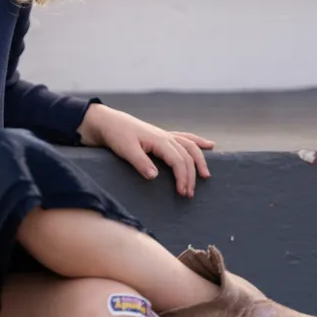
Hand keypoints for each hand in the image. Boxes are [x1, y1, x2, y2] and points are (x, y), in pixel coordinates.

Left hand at [77, 104, 214, 197]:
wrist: (107, 122)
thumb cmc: (116, 135)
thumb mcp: (125, 150)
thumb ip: (140, 162)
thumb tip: (154, 176)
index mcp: (159, 140)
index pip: (179, 161)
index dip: (183, 177)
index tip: (182, 193)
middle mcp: (166, 137)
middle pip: (187, 156)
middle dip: (191, 175)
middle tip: (189, 194)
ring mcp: (165, 135)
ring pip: (190, 146)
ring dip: (199, 160)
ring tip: (206, 175)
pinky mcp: (162, 136)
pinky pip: (185, 138)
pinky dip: (197, 142)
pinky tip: (209, 145)